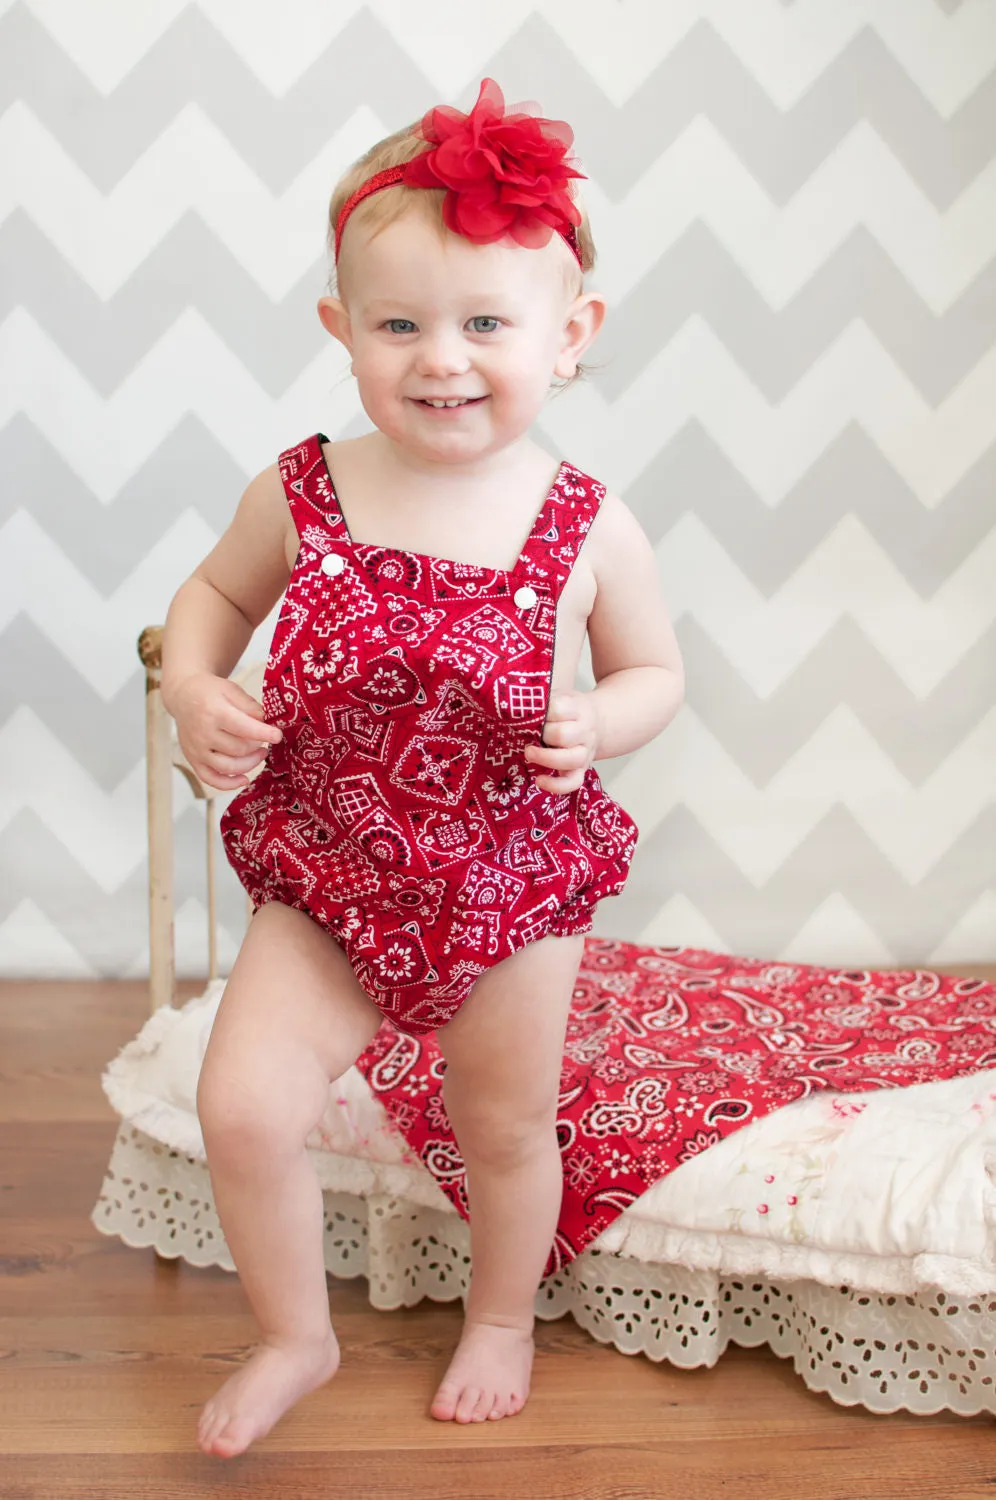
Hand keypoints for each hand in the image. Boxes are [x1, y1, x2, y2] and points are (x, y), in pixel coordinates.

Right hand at [171, 672, 282, 791]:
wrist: (183, 695)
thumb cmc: (210, 692)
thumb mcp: (231, 690)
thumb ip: (251, 707)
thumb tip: (268, 723)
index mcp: (214, 712)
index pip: (243, 728)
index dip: (264, 734)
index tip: (278, 736)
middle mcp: (203, 733)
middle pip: (239, 749)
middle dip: (257, 746)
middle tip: (264, 739)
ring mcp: (197, 749)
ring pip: (228, 767)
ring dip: (250, 764)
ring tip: (260, 754)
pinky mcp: (193, 760)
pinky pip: (211, 779)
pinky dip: (229, 784)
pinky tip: (244, 779)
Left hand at [525, 689, 599, 794]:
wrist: (600, 723)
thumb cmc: (571, 711)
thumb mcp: (561, 696)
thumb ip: (543, 700)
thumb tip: (512, 705)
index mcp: (578, 708)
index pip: (560, 709)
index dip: (542, 712)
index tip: (529, 713)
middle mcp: (585, 731)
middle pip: (564, 735)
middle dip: (542, 735)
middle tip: (527, 733)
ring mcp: (585, 752)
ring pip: (571, 759)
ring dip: (546, 758)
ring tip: (529, 753)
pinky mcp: (582, 770)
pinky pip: (574, 782)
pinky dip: (556, 785)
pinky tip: (539, 780)